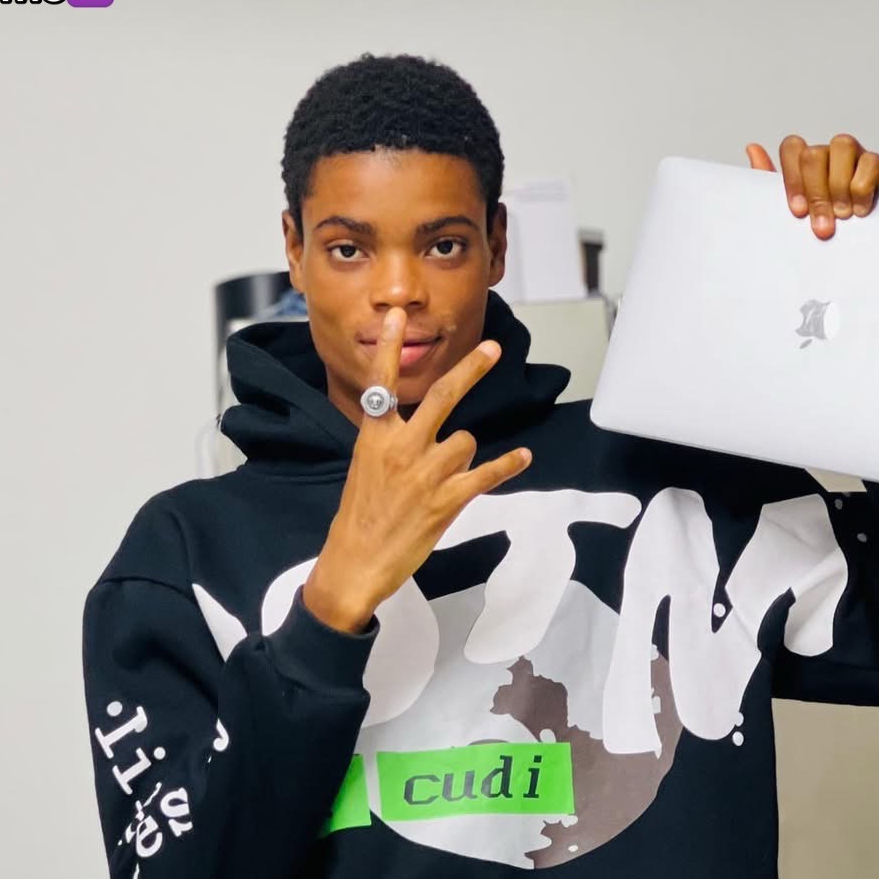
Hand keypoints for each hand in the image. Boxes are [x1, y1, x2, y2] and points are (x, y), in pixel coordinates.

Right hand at [302, 308, 533, 631]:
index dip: (389, 347)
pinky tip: (523, 456)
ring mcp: (426, 473)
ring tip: (446, 478)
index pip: (382, 383)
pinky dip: (507, 465)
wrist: (355, 562)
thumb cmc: (359, 517)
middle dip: (471, 369)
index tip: (397, 316)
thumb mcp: (364, 468)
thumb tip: (425, 430)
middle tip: (492, 348)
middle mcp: (402, 448)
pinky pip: (486, 474)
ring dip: (464, 454)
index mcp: (375, 437)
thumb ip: (390, 441)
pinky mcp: (446, 501)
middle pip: (443, 396)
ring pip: (466, 440)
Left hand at [745, 134, 878, 239]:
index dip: (792, 178)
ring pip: (842, 146)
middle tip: (823, 225)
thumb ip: (773, 182)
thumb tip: (752, 149)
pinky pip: (870, 162)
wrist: (867, 255)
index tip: (797, 212)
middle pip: (815, 152)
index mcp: (809, 165)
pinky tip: (861, 210)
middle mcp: (832, 156)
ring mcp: (859, 157)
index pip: (792, 148)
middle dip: (816, 192)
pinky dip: (862, 189)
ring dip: (838, 186)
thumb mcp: (796, 215)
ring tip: (843, 215)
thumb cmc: (830, 231)